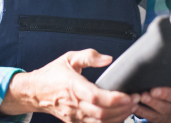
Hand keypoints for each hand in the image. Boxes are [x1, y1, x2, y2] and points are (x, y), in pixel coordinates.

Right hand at [0, 49, 140, 122]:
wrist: (34, 92)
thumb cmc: (52, 74)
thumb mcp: (69, 58)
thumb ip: (89, 56)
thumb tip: (108, 59)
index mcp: (72, 85)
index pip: (95, 96)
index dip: (113, 98)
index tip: (127, 95)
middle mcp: (74, 104)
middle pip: (101, 113)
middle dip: (122, 109)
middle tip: (136, 99)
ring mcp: (74, 116)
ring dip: (118, 118)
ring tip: (131, 108)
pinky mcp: (75, 122)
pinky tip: (120, 116)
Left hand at [133, 63, 170, 122]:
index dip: (166, 93)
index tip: (155, 89)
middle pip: (166, 105)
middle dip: (156, 99)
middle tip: (147, 92)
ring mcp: (165, 114)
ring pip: (156, 112)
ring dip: (146, 105)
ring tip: (139, 97)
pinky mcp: (156, 119)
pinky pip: (147, 116)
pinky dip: (140, 111)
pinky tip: (133, 104)